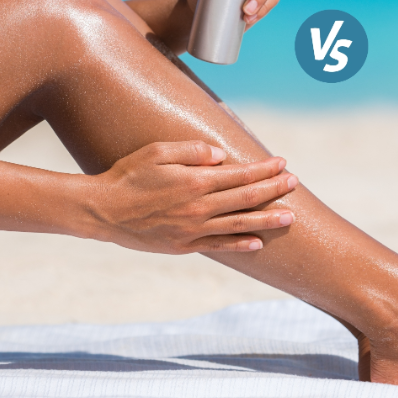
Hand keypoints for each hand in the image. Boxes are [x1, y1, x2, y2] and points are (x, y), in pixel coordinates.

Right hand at [89, 141, 296, 253]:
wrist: (103, 211)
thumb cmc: (128, 176)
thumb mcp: (156, 152)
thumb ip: (191, 151)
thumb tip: (221, 155)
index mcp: (194, 182)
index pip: (239, 174)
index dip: (263, 169)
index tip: (281, 164)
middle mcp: (199, 207)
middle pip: (245, 198)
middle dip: (272, 190)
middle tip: (294, 183)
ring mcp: (192, 229)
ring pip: (239, 224)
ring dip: (266, 219)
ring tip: (290, 217)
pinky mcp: (183, 246)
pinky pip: (219, 246)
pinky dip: (240, 245)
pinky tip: (257, 243)